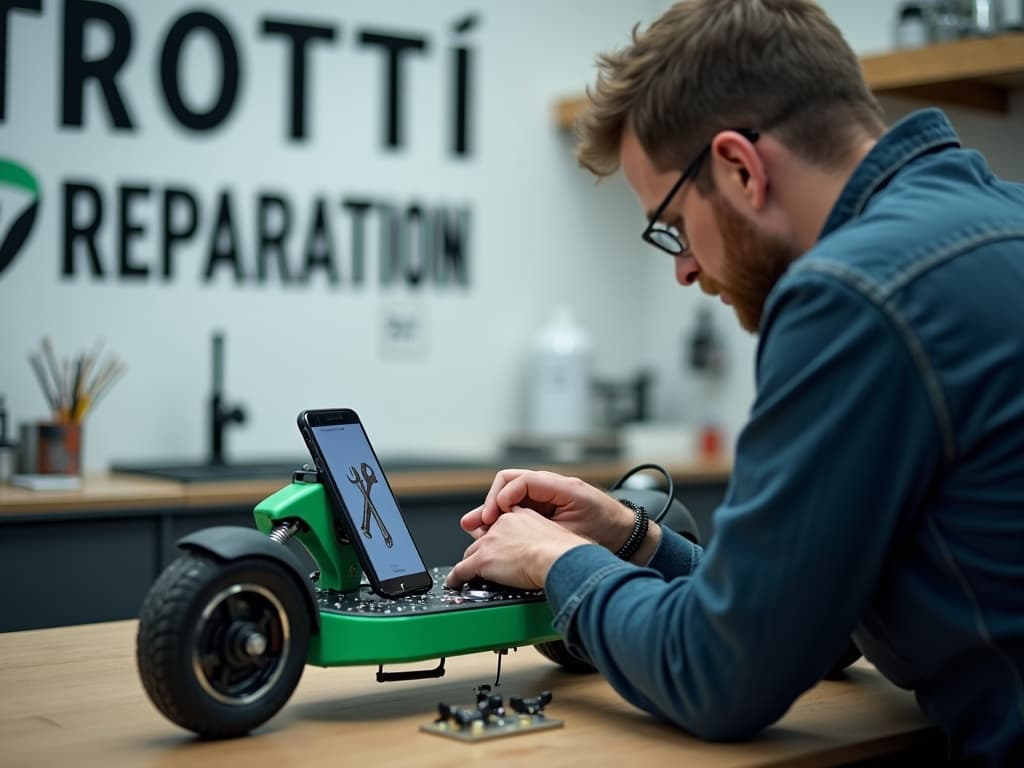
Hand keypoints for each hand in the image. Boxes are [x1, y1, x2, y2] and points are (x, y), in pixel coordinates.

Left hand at [445, 506, 589, 589]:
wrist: (557, 558)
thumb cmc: (563, 553)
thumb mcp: (554, 536)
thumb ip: (544, 539)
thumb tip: (547, 551)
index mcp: (520, 516)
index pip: (502, 523)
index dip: (497, 534)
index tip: (497, 541)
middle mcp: (502, 525)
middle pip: (484, 537)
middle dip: (482, 549)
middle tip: (484, 561)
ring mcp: (491, 541)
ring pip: (472, 553)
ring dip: (471, 564)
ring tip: (470, 574)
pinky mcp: (483, 559)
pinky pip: (462, 570)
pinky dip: (456, 578)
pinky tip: (455, 583)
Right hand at [460, 469, 635, 550]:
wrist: (627, 533)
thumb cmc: (608, 530)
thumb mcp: (575, 532)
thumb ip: (544, 529)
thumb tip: (513, 531)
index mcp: (560, 486)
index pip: (519, 480)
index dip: (502, 498)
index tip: (494, 517)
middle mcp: (551, 486)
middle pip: (509, 483)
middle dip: (490, 502)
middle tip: (477, 523)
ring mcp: (548, 495)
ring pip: (511, 495)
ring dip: (493, 510)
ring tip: (473, 526)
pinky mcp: (547, 506)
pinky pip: (520, 506)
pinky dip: (504, 517)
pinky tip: (491, 530)